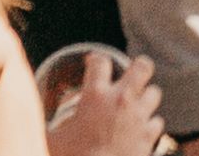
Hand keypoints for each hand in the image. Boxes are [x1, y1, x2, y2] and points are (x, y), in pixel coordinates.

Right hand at [38, 47, 163, 155]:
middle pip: (143, 66)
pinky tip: (141, 130)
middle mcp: (121, 100)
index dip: (96, 60)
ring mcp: (139, 117)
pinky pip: (157, 121)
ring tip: (136, 105)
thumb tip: (42, 114)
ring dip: (146, 98)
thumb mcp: (51, 138)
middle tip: (131, 75)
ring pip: (154, 92)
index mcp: (95, 96)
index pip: (100, 61)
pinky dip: (149, 124)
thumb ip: (48, 122)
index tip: (93, 63)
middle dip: (138, 68)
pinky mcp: (149, 136)